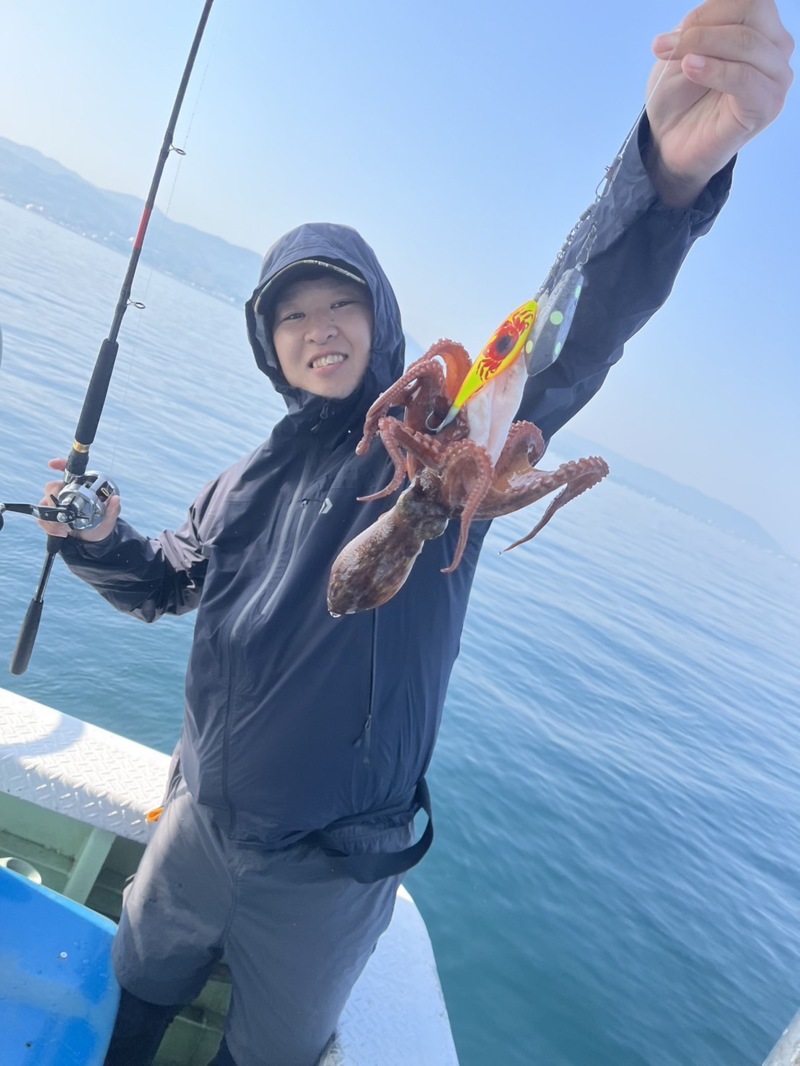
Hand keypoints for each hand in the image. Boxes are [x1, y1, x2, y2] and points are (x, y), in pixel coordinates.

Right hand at [38, 458, 120, 541]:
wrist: (93, 541)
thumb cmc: (102, 524)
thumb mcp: (109, 518)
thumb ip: (112, 509)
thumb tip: (116, 498)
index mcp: (82, 487)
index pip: (69, 471)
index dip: (60, 464)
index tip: (52, 464)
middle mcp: (67, 492)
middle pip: (52, 486)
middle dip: (54, 498)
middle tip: (64, 510)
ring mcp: (57, 504)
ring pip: (44, 502)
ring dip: (52, 516)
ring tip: (66, 527)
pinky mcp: (50, 516)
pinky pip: (41, 517)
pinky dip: (49, 526)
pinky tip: (61, 532)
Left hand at [646, 0, 793, 205]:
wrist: (670, 142)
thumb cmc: (679, 95)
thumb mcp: (683, 50)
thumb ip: (698, 27)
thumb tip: (701, 18)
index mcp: (760, 30)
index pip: (750, 1)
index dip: (708, 11)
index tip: (671, 36)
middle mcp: (775, 51)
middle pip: (753, 13)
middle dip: (704, 27)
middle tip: (666, 47)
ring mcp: (775, 79)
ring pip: (748, 43)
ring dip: (704, 46)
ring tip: (678, 62)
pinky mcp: (766, 107)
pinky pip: (746, 78)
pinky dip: (715, 70)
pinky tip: (691, 69)